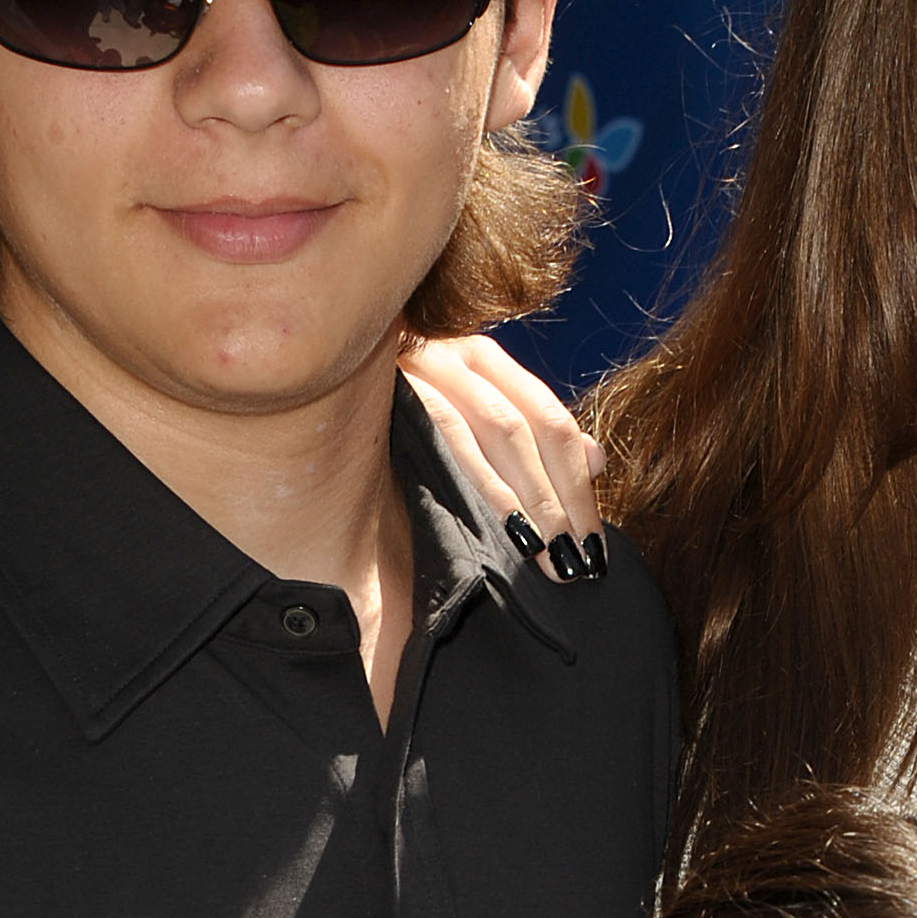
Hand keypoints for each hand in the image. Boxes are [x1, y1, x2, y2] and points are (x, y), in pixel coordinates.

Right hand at [399, 333, 605, 580]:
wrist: (318, 395)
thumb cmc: (402, 423)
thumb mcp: (474, 424)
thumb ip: (534, 441)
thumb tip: (598, 461)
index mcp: (490, 362)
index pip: (553, 422)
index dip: (578, 485)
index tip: (592, 542)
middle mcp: (463, 356)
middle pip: (532, 429)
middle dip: (558, 500)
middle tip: (572, 561)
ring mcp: (429, 364)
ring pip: (498, 430)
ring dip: (525, 499)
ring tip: (542, 554)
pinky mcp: (397, 386)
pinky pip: (450, 434)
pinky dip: (481, 483)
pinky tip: (499, 524)